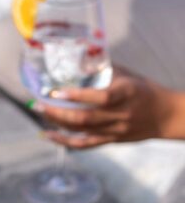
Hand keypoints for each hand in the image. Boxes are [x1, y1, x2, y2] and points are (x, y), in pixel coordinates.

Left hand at [35, 68, 184, 146]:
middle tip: (38, 103)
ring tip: (40, 112)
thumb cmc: (142, 90)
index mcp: (125, 94)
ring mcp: (114, 130)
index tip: (57, 91)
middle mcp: (119, 115)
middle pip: (84, 118)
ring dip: (57, 123)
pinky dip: (64, 141)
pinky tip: (48, 134)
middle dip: (57, 112)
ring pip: (81, 131)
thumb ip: (102, 69)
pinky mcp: (110, 141)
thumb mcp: (126, 75)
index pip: (100, 98)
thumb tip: (76, 58)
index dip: (77, 96)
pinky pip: (84, 144)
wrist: (164, 115)